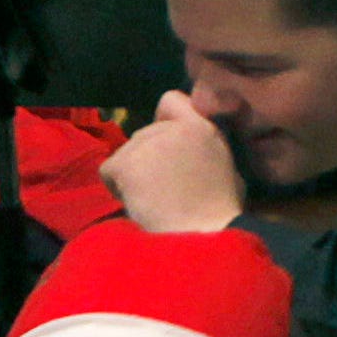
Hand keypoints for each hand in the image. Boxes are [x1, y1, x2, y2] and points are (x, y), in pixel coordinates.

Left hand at [97, 94, 242, 231]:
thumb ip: (204, 148)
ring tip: (156, 199)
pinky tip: (140, 203)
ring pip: (127, 152)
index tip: (173, 144)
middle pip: (146, 134)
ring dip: (135, 174)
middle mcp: (174, 128)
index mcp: (205, 128)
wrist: (201, 237)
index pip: (172, 100)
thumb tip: (188, 149)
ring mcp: (148, 143)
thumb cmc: (219, 212)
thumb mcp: (226, 169)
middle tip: (166, 187)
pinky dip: (119, 188)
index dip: (167, 119)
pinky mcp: (126, 162)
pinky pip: (110, 171)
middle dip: (150, 156)